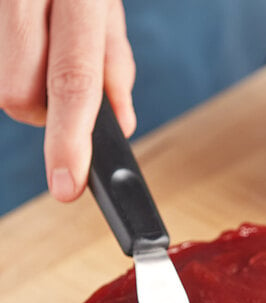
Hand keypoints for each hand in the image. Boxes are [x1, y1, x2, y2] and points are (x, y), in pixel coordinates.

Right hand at [0, 0, 135, 201]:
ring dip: (21, 82)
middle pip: (18, 91)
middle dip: (41, 112)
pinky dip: (8, 59)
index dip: (69, 142)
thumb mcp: (103, 1)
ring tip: (37, 44)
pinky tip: (22, 34)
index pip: (73, 80)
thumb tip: (120, 124)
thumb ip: (111, 62)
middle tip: (55, 87)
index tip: (68, 186)